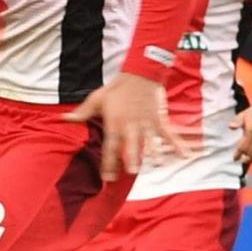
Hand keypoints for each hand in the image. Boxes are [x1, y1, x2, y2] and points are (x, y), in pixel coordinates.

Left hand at [64, 72, 187, 180]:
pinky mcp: (159, 120)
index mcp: (115, 123)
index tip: (107, 178)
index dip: (109, 163)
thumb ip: (82, 112)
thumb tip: (65, 119)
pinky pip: (170, 134)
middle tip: (133, 171)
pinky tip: (186, 155)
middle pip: (132, 145)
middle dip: (132, 158)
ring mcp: (147, 123)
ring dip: (154, 153)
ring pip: (151, 141)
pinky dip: (178, 145)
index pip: (111, 146)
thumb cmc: (117, 88)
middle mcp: (131, 125)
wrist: (139, 72)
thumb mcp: (97, 98)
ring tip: (157, 164)